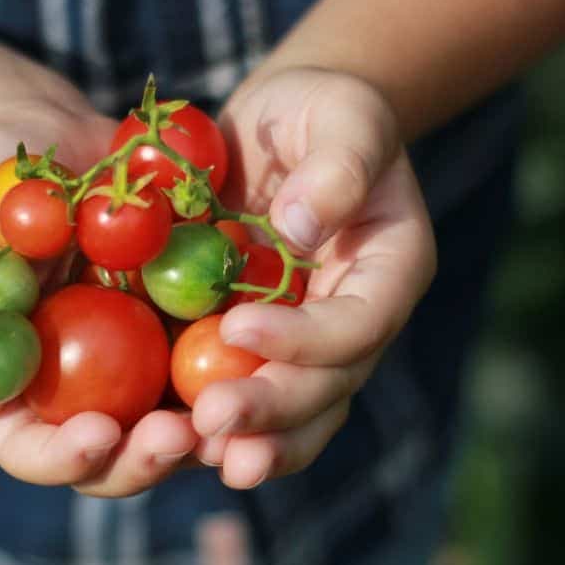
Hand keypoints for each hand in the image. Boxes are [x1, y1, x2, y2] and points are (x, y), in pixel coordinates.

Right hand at [0, 92, 197, 496]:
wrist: (44, 136)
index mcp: (11, 382)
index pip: (29, 449)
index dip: (61, 458)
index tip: (98, 432)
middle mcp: (75, 383)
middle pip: (111, 454)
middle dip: (144, 457)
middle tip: (180, 434)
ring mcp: (131, 355)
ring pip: (171, 416)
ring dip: (205, 425)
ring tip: (234, 406)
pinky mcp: (177, 316)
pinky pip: (212, 349)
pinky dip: (237, 359)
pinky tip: (264, 346)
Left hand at [191, 68, 436, 487]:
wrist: (284, 130)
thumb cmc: (320, 113)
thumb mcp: (342, 117)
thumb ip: (337, 168)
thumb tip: (299, 230)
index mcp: (388, 272)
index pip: (358, 323)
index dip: (305, 338)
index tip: (239, 326)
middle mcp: (353, 319)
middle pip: (326, 386)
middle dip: (272, 409)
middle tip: (214, 424)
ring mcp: (307, 338)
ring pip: (294, 411)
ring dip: (251, 439)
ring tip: (201, 451)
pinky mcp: (260, 341)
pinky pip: (248, 390)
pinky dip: (220, 421)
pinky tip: (176, 438)